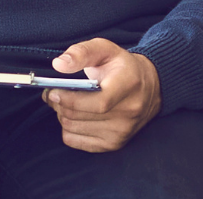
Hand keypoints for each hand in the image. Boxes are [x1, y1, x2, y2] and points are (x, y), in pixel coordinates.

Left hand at [46, 38, 161, 152]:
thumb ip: (81, 52)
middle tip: (53, 94)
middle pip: (77, 115)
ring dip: (61, 115)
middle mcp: (129, 112)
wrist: (149, 87)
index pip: (97, 102)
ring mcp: (121, 131)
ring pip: (71, 128)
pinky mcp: (112, 144)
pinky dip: (68, 128)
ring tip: (66, 102)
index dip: (69, 99)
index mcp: (129, 85)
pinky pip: (73, 140)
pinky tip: (76, 116)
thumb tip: (59, 64)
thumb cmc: (122, 68)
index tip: (53, 91)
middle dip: (58, 104)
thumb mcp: (105, 50)